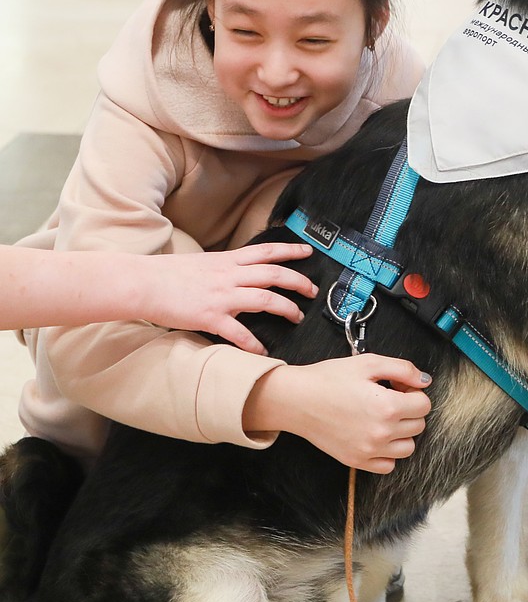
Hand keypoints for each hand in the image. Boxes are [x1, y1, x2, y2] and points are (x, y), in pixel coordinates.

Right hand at [134, 243, 317, 354]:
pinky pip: (239, 332)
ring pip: (265, 299)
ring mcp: (221, 296)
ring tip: (297, 316)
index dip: (290, 250)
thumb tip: (240, 273)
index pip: (266, 251)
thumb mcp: (202, 262)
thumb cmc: (167, 274)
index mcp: (227, 260)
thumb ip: (225, 268)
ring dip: (286, 308)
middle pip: (274, 274)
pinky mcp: (210, 317)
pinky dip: (253, 343)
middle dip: (299, 281)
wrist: (142, 283)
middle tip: (312, 290)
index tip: (308, 252)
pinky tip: (262, 351)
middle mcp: (229, 275)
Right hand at [246, 354, 432, 472]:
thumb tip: (424, 381)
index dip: (414, 392)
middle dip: (410, 410)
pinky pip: (388, 465)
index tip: (400, 388)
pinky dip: (387, 453)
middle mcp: (382, 433)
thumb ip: (403, 369)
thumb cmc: (328, 379)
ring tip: (384, 418)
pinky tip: (376, 435)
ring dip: (402, 433)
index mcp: (388, 407)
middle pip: (418, 426)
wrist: (297, 399)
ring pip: (408, 448)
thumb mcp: (369, 362)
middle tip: (390, 398)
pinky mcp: (356, 462)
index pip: (424, 405)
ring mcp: (369, 451)